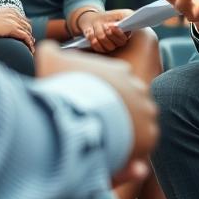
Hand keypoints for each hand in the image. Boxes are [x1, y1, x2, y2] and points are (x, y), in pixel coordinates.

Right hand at [0, 8, 34, 51]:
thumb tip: (5, 31)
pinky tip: (30, 51)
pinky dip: (29, 44)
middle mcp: (13, 14)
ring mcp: (13, 20)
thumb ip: (2, 23)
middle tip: (30, 45)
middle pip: (27, 25)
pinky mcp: (12, 28)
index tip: (27, 38)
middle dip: (29, 34)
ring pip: (28, 31)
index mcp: (10, 10)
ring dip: (30, 40)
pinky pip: (25, 36)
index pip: (24, 20)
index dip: (26, 29)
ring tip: (31, 50)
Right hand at [36, 41, 157, 186]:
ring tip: (105, 138)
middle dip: (115, 110)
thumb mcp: (50, 60)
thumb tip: (48, 48)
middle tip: (97, 122)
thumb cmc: (63, 89)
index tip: (90, 102)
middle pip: (128, 100)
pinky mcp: (149, 134)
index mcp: (120, 70)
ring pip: (138, 120)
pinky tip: (114, 150)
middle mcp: (138, 88)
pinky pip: (142, 142)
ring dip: (125, 128)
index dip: (102, 92)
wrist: (76, 116)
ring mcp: (146, 110)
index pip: (116, 79)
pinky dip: (131, 146)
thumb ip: (51, 52)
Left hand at [78, 8, 133, 52]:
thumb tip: (132, 18)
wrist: (95, 20)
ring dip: (100, 35)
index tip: (113, 25)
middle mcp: (117, 44)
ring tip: (97, 26)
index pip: (123, 39)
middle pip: (112, 45)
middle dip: (108, 34)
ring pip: (104, 46)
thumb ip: (127, 16)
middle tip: (105, 25)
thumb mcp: (120, 13)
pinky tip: (91, 32)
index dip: (118, 33)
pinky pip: (97, 49)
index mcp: (125, 36)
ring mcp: (108, 47)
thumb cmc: (110, 17)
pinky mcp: (100, 49)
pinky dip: (93, 40)